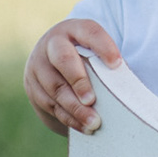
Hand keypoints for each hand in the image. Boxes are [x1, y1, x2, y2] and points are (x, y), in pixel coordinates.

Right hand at [25, 18, 122, 135]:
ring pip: (55, 87)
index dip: (103, 46)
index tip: (117, 64)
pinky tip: (83, 127)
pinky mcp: (32, 86)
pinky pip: (50, 104)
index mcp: (74, 29)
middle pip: (63, 59)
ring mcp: (38, 65)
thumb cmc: (85, 59)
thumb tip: (126, 88)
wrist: (51, 63)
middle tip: (92, 100)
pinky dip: (68, 118)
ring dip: (75, 108)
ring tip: (94, 123)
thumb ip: (108, 64)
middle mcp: (52, 43)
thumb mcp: (94, 53)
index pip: (89, 32)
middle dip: (78, 80)